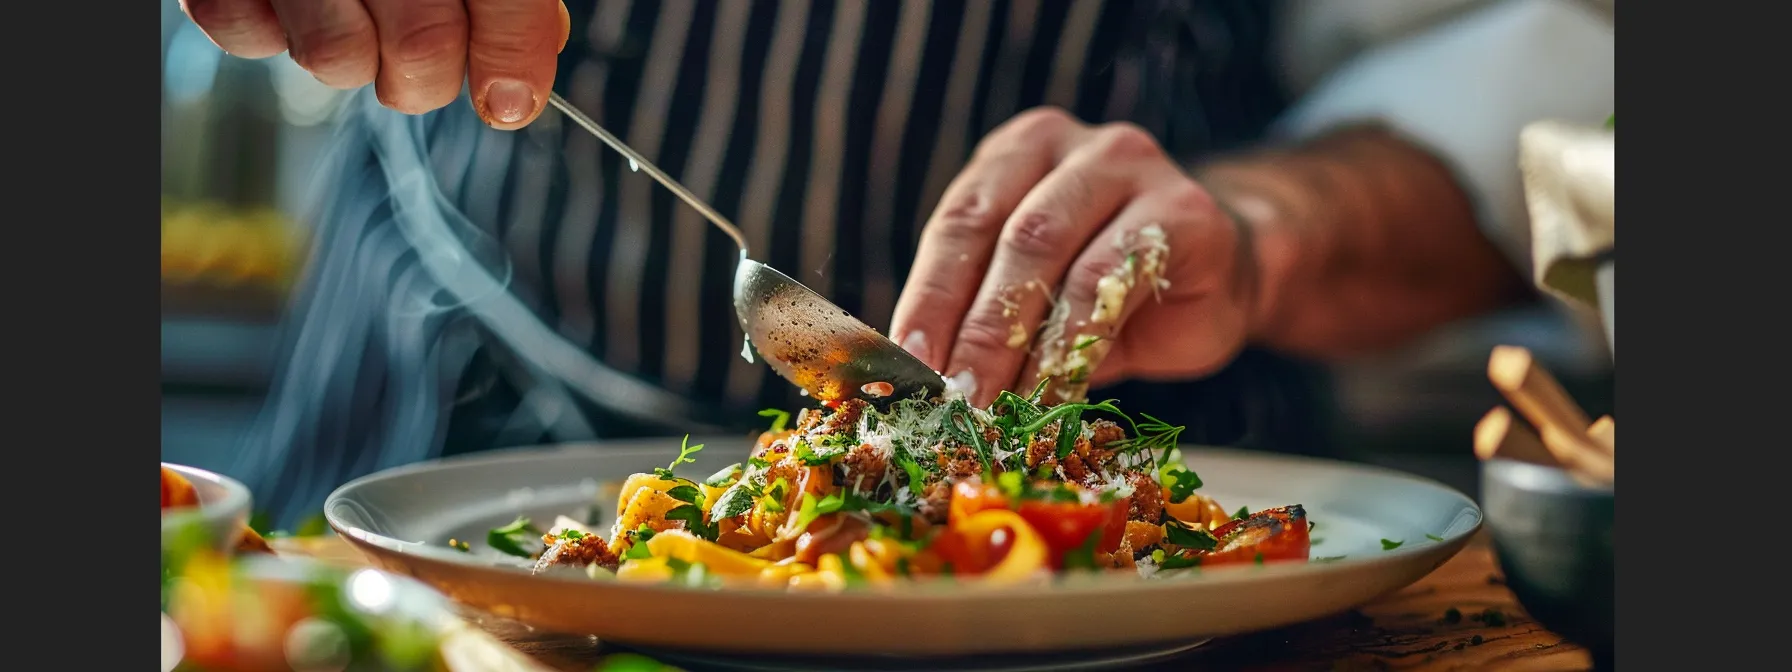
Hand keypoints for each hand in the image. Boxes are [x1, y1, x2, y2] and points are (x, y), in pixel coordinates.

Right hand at [180, 0, 570, 127]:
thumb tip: (516, 75)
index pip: (503, 1)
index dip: (513, 60)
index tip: (510, 99)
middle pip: (422, 50)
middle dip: (429, 76)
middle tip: (424, 57)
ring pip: (337, 62)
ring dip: (354, 56)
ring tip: (350, 11)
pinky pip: (252, 37)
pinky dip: (272, 30)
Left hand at [889, 108, 1259, 407]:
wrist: (1220, 279)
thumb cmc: (1109, 290)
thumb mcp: (1033, 298)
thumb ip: (979, 320)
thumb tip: (916, 383)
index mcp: (1017, 155)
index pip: (959, 224)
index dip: (927, 298)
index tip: (905, 368)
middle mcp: (1071, 147)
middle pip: (1007, 237)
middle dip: (973, 329)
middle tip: (952, 399)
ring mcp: (1132, 168)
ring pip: (1056, 254)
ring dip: (1020, 344)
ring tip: (997, 407)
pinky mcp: (1184, 211)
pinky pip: (1114, 280)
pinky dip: (1074, 345)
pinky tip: (1054, 394)